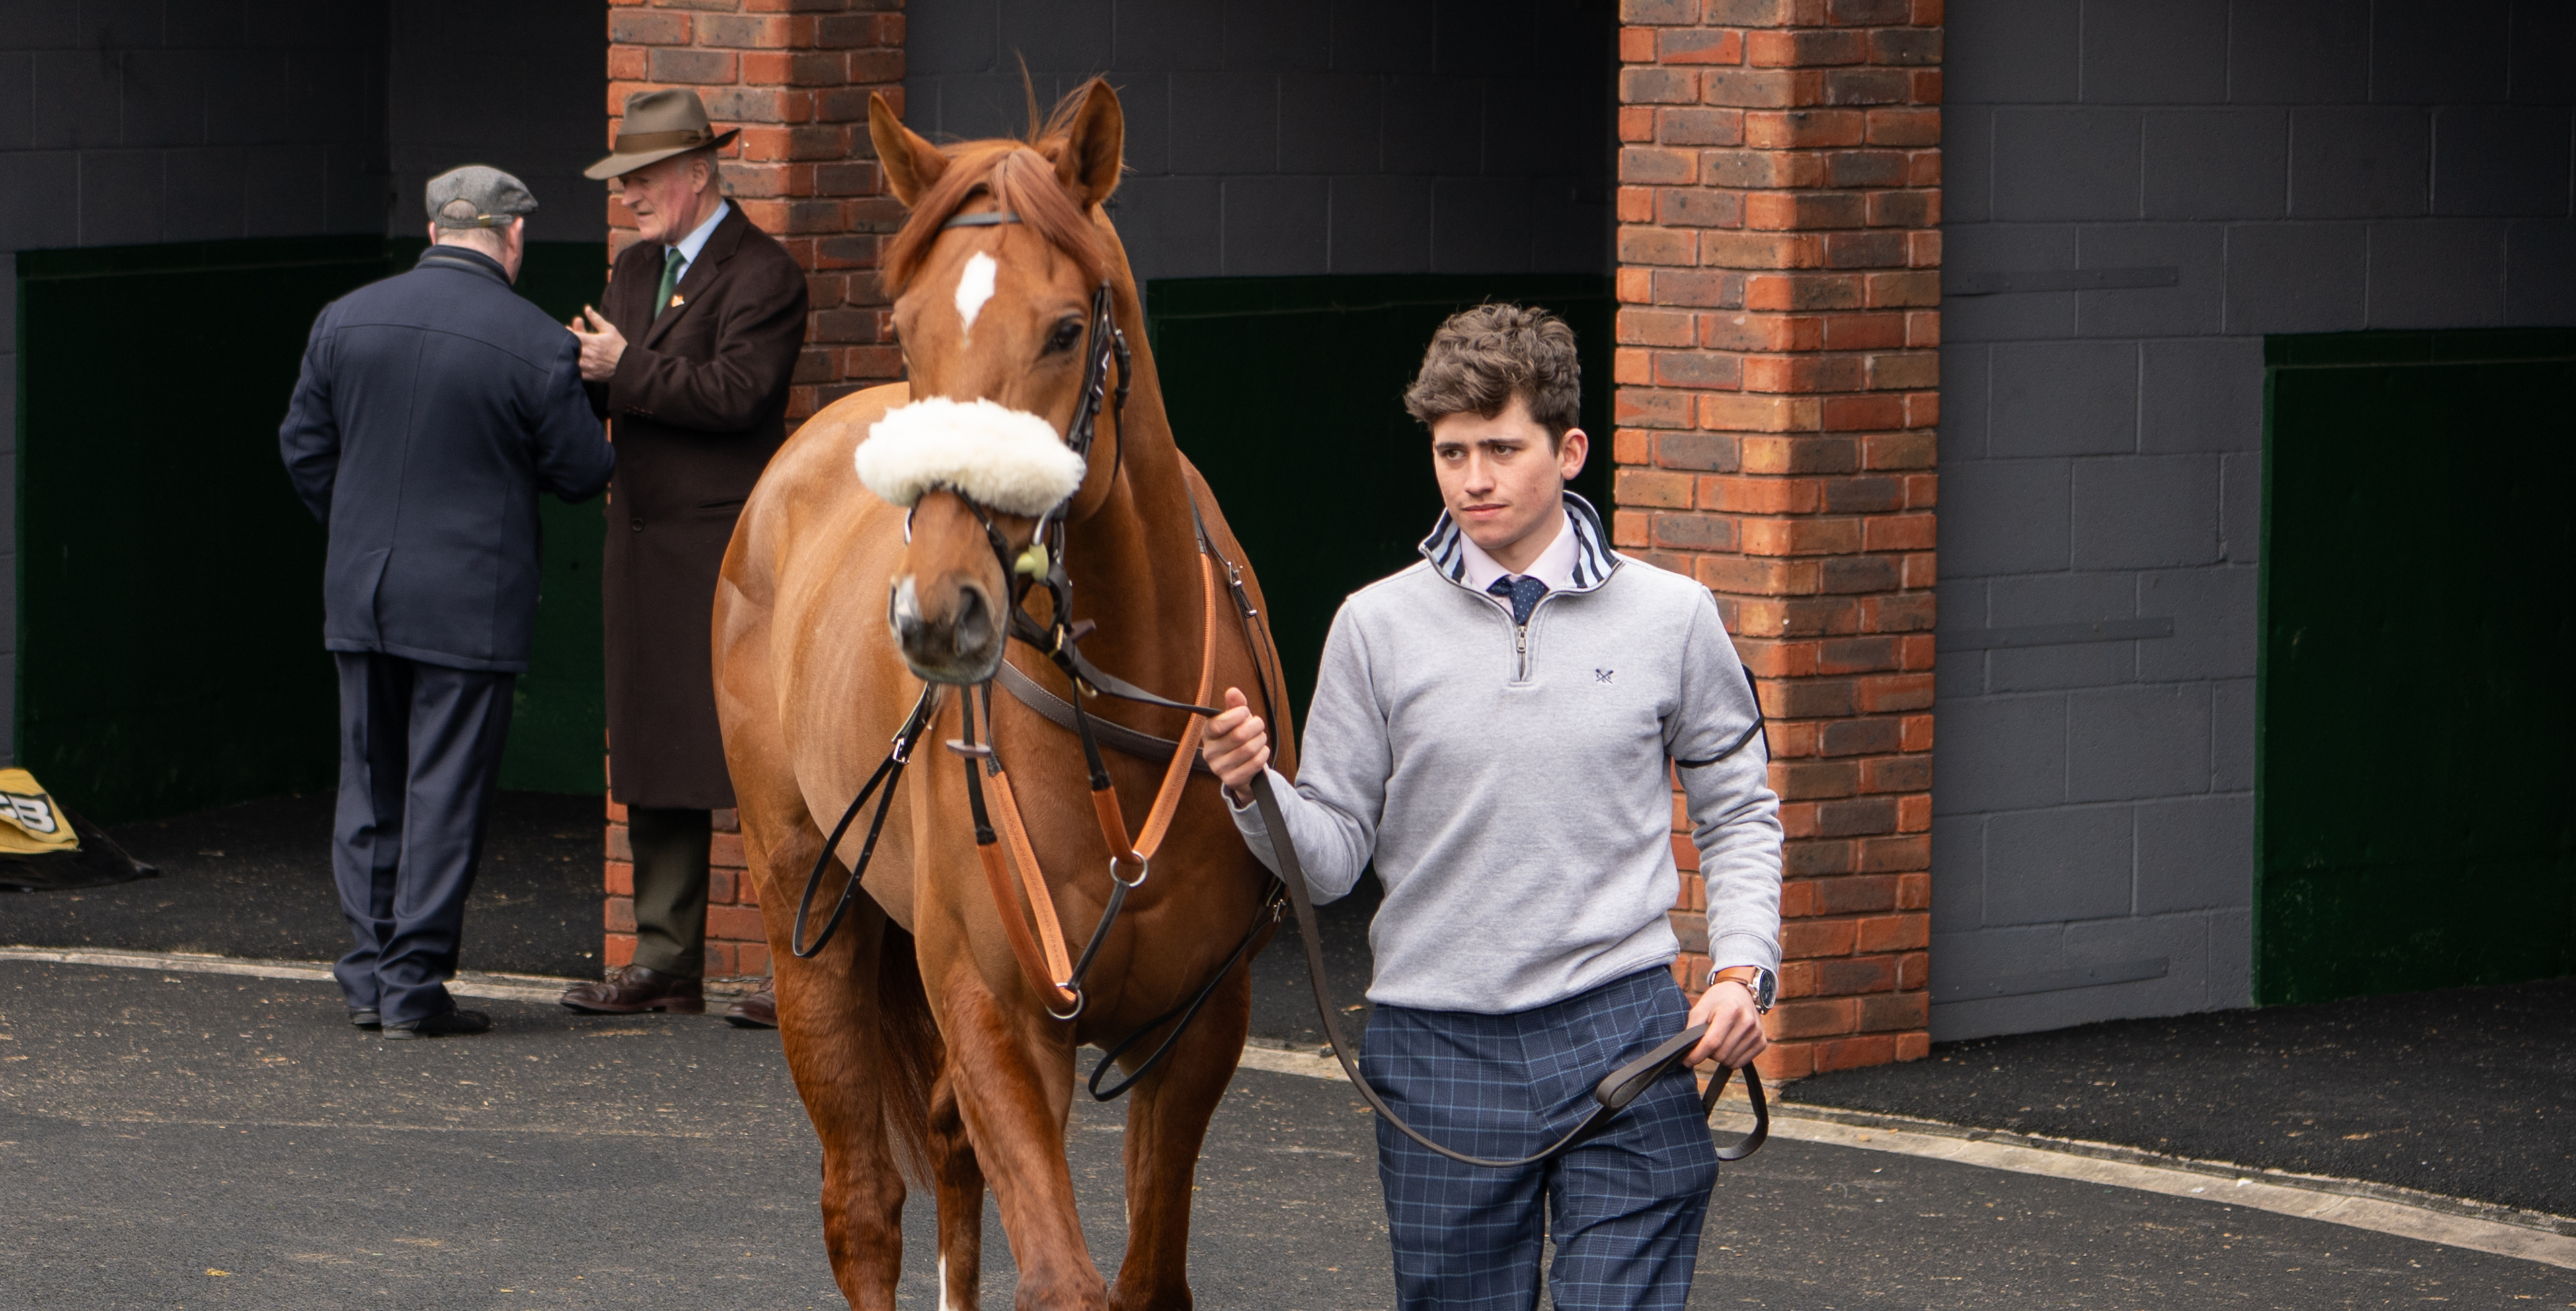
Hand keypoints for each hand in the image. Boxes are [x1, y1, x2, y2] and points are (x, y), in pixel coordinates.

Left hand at [569, 306, 626, 381]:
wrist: (628, 365)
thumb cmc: (619, 346)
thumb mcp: (609, 330)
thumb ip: (596, 319)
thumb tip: (587, 308)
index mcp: (592, 341)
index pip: (572, 336)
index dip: (567, 333)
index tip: (567, 331)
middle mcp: (588, 353)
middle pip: (570, 348)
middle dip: (566, 343)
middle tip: (566, 340)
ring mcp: (588, 365)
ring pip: (571, 361)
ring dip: (568, 356)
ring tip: (568, 352)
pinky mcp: (589, 375)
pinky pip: (576, 373)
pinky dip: (572, 369)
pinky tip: (572, 364)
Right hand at [1201, 687, 1270, 804]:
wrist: (1243, 768)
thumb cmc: (1238, 739)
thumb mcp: (1237, 720)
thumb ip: (1235, 705)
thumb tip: (1233, 691)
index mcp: (1207, 734)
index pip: (1218, 724)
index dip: (1236, 716)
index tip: (1245, 712)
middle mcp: (1209, 752)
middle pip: (1238, 735)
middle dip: (1255, 727)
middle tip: (1259, 725)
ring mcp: (1219, 768)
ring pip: (1249, 749)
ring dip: (1261, 740)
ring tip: (1261, 738)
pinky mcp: (1231, 780)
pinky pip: (1254, 764)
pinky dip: (1263, 754)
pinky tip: (1262, 751)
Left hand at [1686, 976, 1767, 1069]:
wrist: (1740, 992)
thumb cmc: (1717, 1001)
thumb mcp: (1700, 1008)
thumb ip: (1692, 1029)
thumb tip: (1687, 1051)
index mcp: (1730, 1010)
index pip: (1712, 1042)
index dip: (1697, 1055)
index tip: (1687, 1061)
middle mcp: (1747, 1021)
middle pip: (1721, 1054)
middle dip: (1708, 1053)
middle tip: (1707, 1042)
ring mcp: (1756, 1032)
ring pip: (1730, 1061)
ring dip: (1720, 1056)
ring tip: (1719, 1041)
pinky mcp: (1761, 1041)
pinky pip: (1741, 1063)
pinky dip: (1731, 1059)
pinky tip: (1729, 1045)